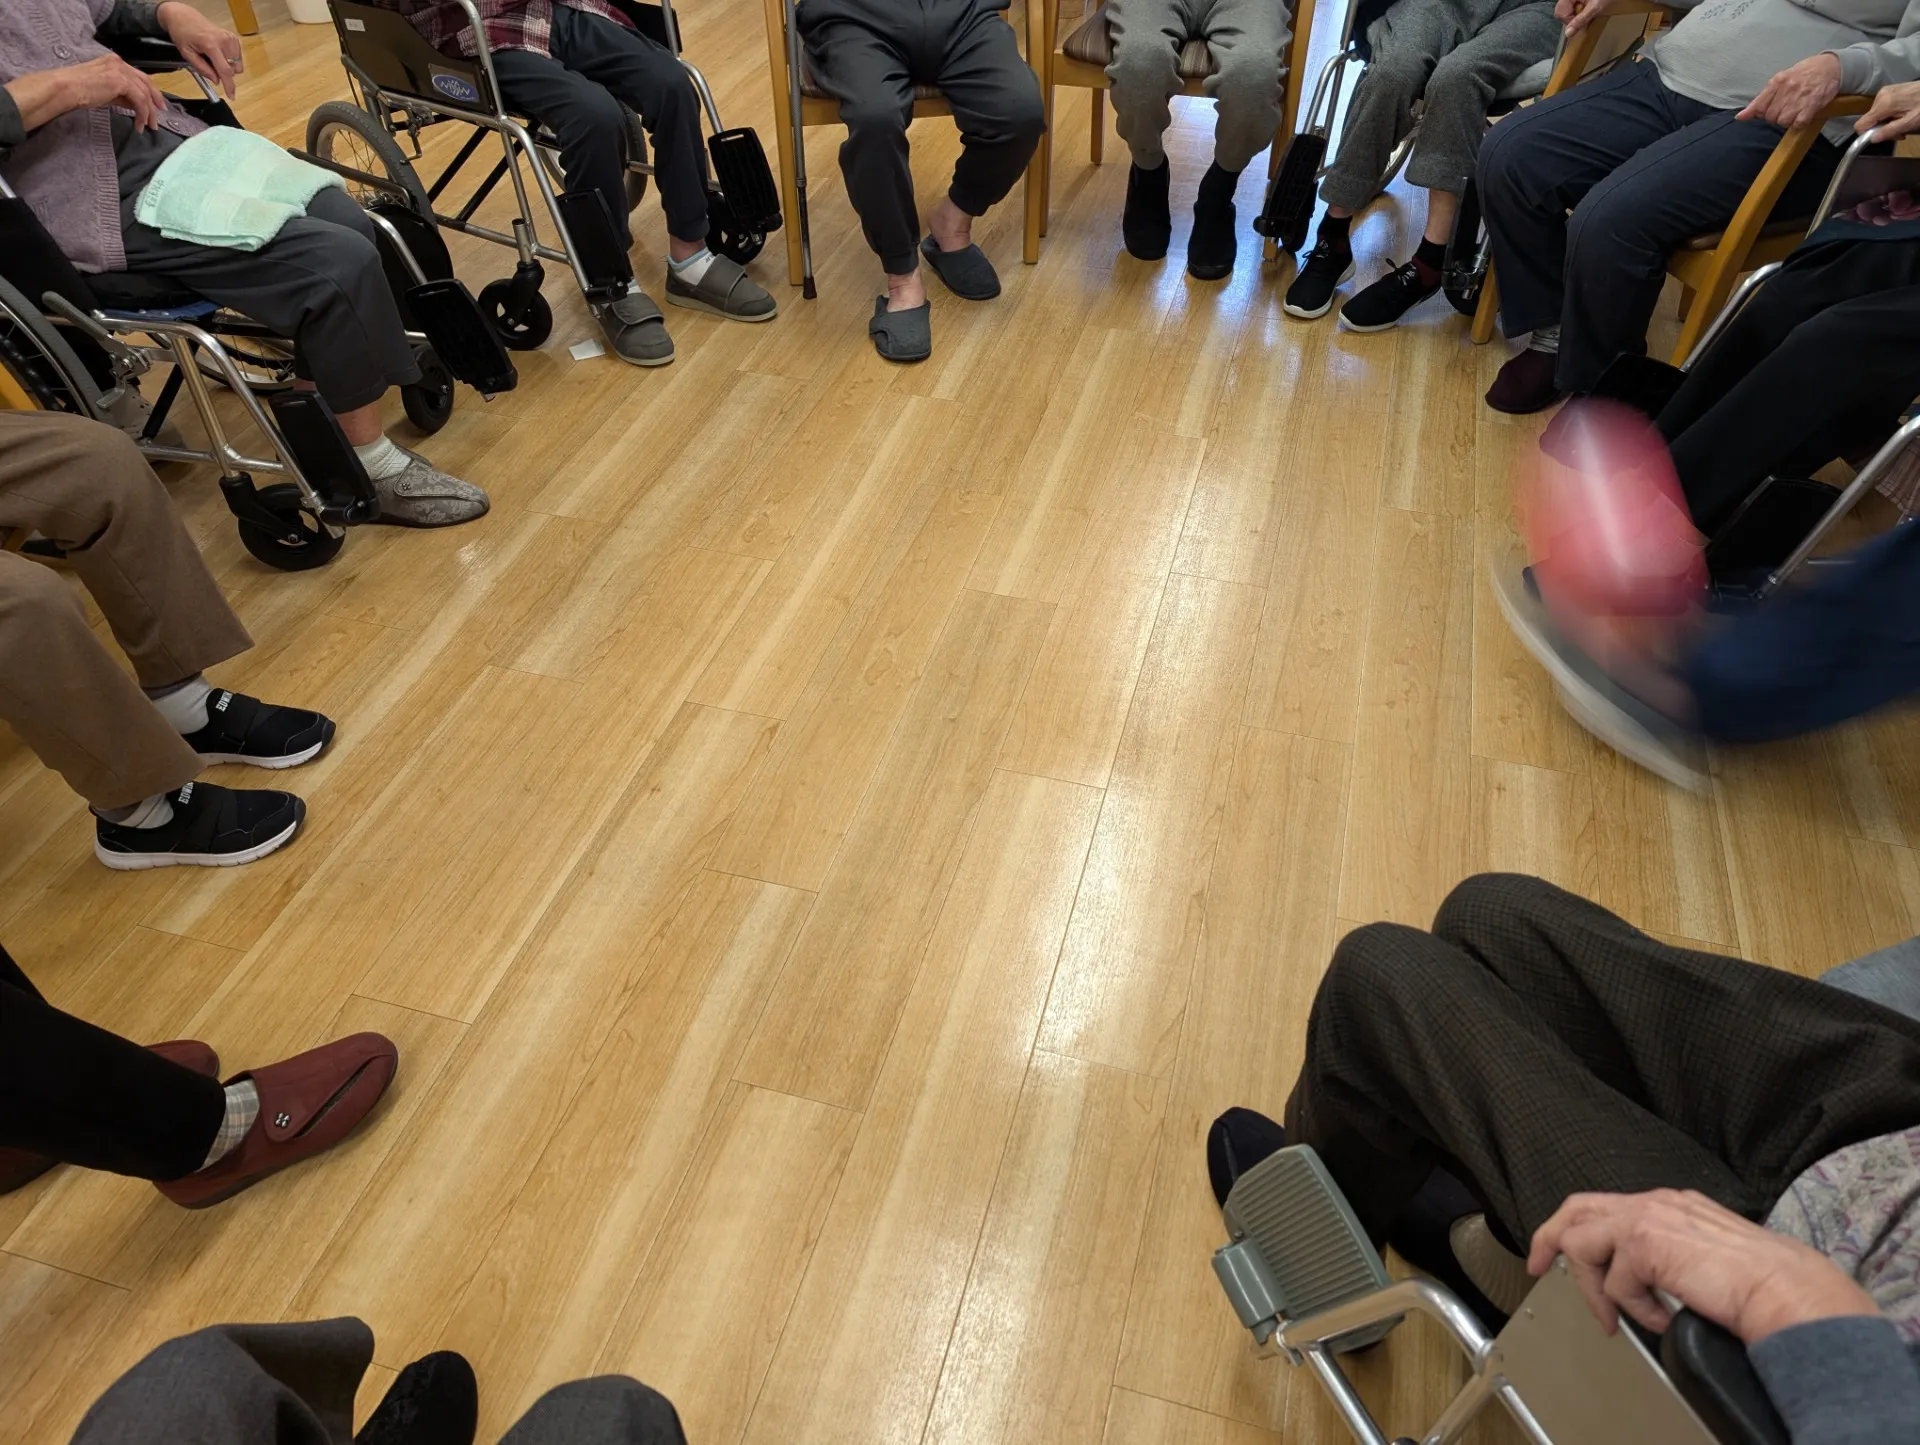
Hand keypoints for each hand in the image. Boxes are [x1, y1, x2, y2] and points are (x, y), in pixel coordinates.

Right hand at [2, 53, 172, 130]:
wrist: (66, 88)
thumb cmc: (79, 90)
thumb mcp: (106, 91)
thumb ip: (122, 95)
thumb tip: (135, 105)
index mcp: (114, 62)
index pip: (138, 76)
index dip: (150, 92)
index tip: (156, 106)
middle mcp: (119, 63)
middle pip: (146, 83)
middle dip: (155, 102)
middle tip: (158, 118)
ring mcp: (120, 70)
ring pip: (144, 93)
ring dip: (149, 113)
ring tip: (148, 127)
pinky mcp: (121, 81)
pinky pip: (140, 100)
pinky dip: (143, 114)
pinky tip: (140, 124)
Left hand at [157, 0, 243, 97]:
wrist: (184, 16)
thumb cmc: (182, 33)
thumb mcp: (186, 53)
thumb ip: (202, 69)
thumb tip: (216, 80)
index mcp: (211, 44)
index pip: (225, 70)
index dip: (229, 85)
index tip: (232, 96)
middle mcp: (224, 40)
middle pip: (232, 69)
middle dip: (223, 72)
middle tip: (208, 65)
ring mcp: (231, 38)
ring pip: (237, 65)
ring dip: (227, 66)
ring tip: (212, 57)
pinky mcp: (234, 38)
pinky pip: (237, 58)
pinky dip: (230, 60)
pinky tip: (219, 53)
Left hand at [1528, 1189, 1881, 1344]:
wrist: (1787, 1290)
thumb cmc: (1763, 1282)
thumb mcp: (1705, 1255)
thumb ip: (1671, 1255)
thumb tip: (1646, 1283)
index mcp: (1671, 1203)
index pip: (1607, 1206)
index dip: (1577, 1229)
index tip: (1557, 1253)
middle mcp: (1656, 1202)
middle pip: (1577, 1208)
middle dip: (1548, 1236)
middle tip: (1536, 1265)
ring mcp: (1647, 1218)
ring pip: (1581, 1244)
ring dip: (1594, 1289)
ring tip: (1614, 1317)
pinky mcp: (1644, 1243)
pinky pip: (1614, 1283)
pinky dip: (1633, 1309)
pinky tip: (1662, 1317)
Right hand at [1555, 0, 1618, 37]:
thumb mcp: (1595, 8)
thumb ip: (1581, 20)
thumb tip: (1569, 33)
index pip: (1560, 13)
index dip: (1569, 21)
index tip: (1580, 23)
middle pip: (1562, 12)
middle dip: (1572, 18)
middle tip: (1585, 17)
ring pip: (1567, 11)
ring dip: (1577, 15)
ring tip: (1589, 12)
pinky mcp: (1578, 0)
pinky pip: (1573, 8)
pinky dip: (1580, 11)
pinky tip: (1589, 9)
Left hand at [1738, 52, 1843, 128]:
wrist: (1830, 66)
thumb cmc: (1803, 74)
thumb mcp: (1780, 80)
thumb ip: (1761, 99)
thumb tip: (1740, 117)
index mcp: (1777, 82)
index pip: (1758, 107)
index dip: (1760, 113)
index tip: (1765, 113)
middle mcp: (1787, 89)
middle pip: (1770, 117)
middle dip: (1775, 117)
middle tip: (1785, 109)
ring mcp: (1800, 97)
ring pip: (1783, 121)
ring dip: (1787, 120)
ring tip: (1795, 111)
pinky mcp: (1812, 105)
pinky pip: (1798, 123)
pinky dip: (1799, 123)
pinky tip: (1803, 115)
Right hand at [1857, 79, 1919, 139]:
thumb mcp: (1911, 122)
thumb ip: (1890, 131)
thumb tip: (1873, 139)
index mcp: (1883, 104)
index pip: (1860, 125)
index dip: (1867, 134)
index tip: (1882, 136)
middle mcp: (1881, 96)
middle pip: (1870, 120)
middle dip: (1882, 128)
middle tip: (1899, 131)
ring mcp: (1885, 91)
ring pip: (1876, 114)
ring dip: (1887, 121)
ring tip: (1903, 121)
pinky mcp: (1890, 89)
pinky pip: (1882, 106)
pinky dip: (1890, 113)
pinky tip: (1902, 113)